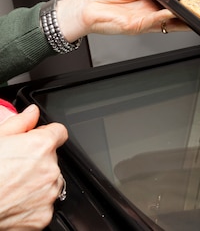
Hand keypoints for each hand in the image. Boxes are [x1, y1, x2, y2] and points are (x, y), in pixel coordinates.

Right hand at [0, 105, 67, 230]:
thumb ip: (19, 123)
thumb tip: (32, 112)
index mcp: (41, 146)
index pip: (59, 132)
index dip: (45, 135)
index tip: (36, 140)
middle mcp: (50, 169)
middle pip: (52, 158)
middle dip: (38, 160)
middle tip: (14, 167)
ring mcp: (48, 194)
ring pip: (50, 181)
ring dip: (37, 181)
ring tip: (11, 185)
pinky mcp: (44, 215)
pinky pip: (44, 203)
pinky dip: (32, 203)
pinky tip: (14, 200)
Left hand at [56, 0, 187, 41]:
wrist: (88, 6)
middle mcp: (151, 10)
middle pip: (175, 13)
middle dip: (187, 10)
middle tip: (198, 5)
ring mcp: (146, 20)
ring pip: (170, 21)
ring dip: (180, 18)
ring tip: (190, 11)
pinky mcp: (139, 26)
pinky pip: (155, 22)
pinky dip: (164, 18)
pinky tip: (170, 12)